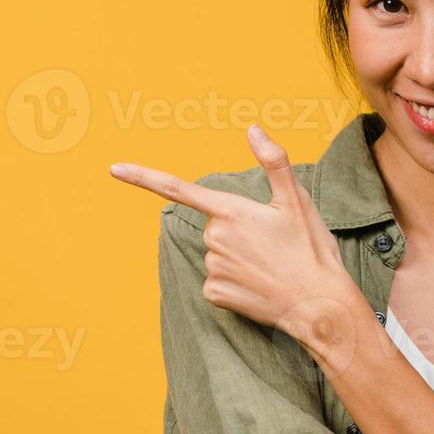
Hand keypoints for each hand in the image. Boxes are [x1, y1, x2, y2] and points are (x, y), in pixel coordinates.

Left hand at [110, 123, 361, 337]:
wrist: (319, 305)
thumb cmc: (310, 249)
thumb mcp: (296, 200)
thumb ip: (273, 161)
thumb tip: (253, 129)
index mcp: (231, 211)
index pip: (178, 189)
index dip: (143, 177)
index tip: (114, 168)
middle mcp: (215, 238)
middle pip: (214, 226)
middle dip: (237, 231)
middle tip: (272, 243)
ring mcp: (213, 268)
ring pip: (217, 254)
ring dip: (238, 257)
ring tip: (270, 265)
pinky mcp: (215, 294)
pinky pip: (217, 281)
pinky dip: (235, 282)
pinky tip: (258, 286)